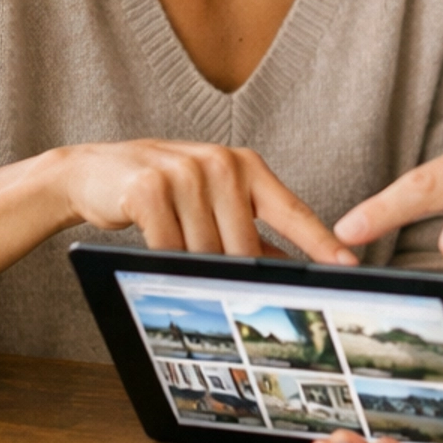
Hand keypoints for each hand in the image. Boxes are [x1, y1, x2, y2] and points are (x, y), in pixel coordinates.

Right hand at [58, 140, 357, 263]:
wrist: (94, 171)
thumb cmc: (161, 191)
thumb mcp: (211, 200)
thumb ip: (247, 228)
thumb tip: (288, 271)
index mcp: (245, 166)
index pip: (291, 210)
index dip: (319, 241)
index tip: (347, 264)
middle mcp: (221, 164)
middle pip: (243, 248)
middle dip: (230, 272)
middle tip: (215, 278)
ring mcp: (186, 173)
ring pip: (206, 253)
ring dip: (191, 265)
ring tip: (173, 248)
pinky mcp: (150, 189)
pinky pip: (169, 250)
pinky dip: (164, 259)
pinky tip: (153, 247)